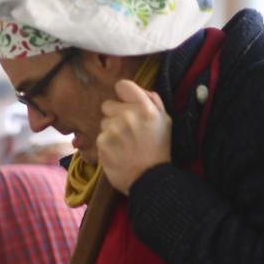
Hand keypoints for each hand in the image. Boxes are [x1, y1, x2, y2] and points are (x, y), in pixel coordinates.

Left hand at [98, 79, 170, 194]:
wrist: (149, 177)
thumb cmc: (158, 149)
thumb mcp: (165, 121)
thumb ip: (153, 102)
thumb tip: (139, 89)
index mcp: (146, 107)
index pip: (123, 85)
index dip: (122, 94)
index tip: (125, 102)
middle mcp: (129, 115)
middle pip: (108, 105)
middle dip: (114, 115)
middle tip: (126, 129)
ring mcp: (114, 128)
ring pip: (103, 122)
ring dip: (110, 130)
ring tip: (123, 143)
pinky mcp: (102, 142)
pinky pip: (99, 136)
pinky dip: (106, 144)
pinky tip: (117, 152)